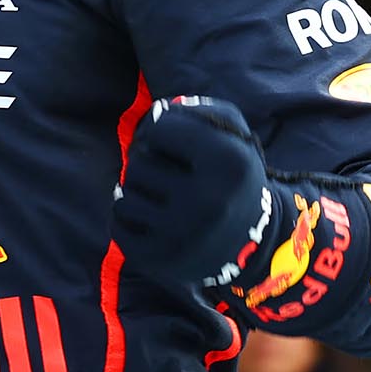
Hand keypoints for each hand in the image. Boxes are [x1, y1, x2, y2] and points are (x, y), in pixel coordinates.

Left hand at [112, 96, 274, 286]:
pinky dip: (129, 219)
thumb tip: (157, 112)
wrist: (253, 243)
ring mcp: (183, 235)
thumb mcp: (233, 136)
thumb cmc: (232, 179)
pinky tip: (153, 220)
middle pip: (138, 162)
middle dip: (148, 164)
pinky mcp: (162, 260)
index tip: (177, 145)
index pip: (159, 128)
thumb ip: (199, 111)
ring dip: (138, 191)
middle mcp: (208, 201)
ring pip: (124, 194)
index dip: (164, 132)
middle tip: (168, 175)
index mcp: (228, 163)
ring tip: (161, 198)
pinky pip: (118, 225)